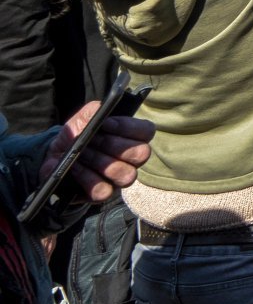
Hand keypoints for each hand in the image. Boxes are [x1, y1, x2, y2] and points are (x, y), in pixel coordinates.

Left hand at [39, 100, 153, 205]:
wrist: (53, 159)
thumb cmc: (75, 137)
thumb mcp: (79, 121)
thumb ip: (90, 112)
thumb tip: (98, 110)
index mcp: (132, 137)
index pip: (147, 131)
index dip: (128, 127)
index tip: (105, 124)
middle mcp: (132, 159)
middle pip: (142, 153)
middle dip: (113, 145)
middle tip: (92, 140)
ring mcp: (120, 178)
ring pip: (126, 174)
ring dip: (100, 162)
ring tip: (81, 155)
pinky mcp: (105, 194)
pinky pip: (104, 190)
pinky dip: (87, 178)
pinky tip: (75, 169)